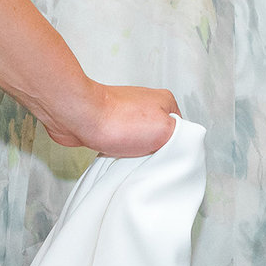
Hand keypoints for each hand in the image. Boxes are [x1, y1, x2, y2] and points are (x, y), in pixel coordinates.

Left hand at [40, 80, 181, 156]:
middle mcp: (147, 103)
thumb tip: (186, 144)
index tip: (168, 161)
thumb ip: (182, 136)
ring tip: (132, 161)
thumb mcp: (165, 130)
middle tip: (150, 164)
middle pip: (161, 136)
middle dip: (155, 152)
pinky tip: (117, 158)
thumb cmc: (119, 121)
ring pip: (141, 141)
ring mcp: (127, 112)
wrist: (79, 117)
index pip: (182, 131)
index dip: (177, 148)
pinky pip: (122, 143)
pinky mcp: (109, 122)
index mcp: (165, 100)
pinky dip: (121, 152)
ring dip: (137, 154)